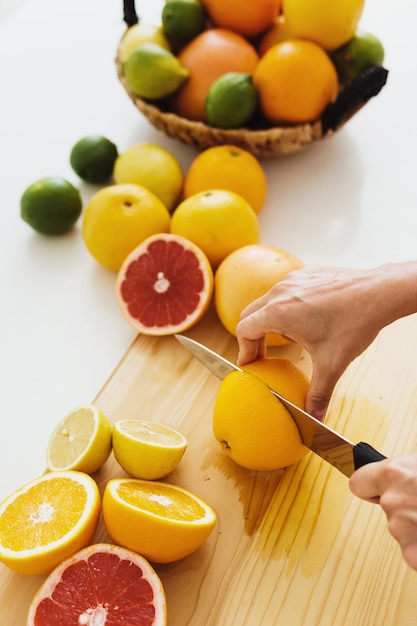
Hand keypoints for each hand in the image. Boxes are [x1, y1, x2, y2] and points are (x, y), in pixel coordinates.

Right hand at [236, 263, 416, 417]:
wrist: (379, 292)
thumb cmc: (355, 323)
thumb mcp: (332, 363)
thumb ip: (318, 393)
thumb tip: (314, 418)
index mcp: (278, 312)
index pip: (244, 330)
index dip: (244, 350)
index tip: (251, 364)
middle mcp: (280, 292)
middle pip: (250, 314)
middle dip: (252, 337)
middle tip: (262, 356)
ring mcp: (293, 279)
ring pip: (268, 301)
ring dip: (270, 321)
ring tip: (288, 339)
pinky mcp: (306, 273)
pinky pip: (286, 291)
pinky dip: (286, 306)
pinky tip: (307, 319)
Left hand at [349, 456, 416, 569]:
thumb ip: (406, 470)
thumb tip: (404, 473)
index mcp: (393, 474)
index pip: (358, 482)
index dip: (370, 485)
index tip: (375, 488)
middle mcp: (390, 501)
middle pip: (385, 507)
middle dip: (403, 507)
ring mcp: (401, 530)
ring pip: (401, 530)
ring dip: (415, 527)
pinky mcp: (413, 554)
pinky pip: (413, 552)